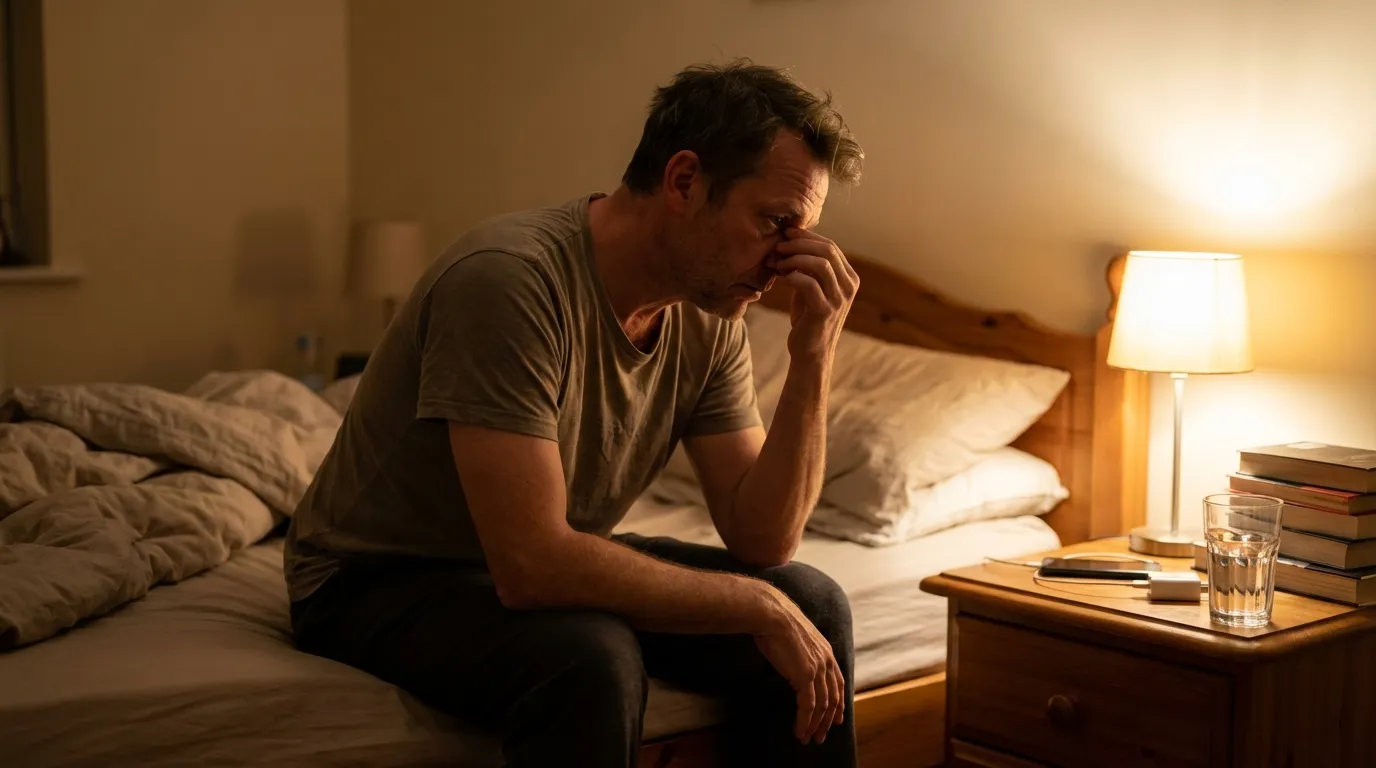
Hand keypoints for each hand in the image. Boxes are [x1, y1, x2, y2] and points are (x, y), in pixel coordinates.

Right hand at [752, 584, 845, 744]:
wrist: (770, 613)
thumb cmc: (776, 621)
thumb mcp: (797, 636)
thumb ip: (802, 651)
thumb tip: (795, 660)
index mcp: (826, 651)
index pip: (838, 683)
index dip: (839, 702)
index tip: (836, 718)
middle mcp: (826, 661)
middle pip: (833, 698)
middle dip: (828, 720)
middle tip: (821, 735)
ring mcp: (817, 668)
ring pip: (822, 705)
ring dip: (816, 725)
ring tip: (808, 738)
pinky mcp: (805, 675)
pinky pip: (808, 706)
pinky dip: (805, 721)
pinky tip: (800, 730)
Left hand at [773, 229, 858, 359]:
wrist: (810, 353)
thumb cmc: (808, 317)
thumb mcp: (813, 288)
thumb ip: (809, 267)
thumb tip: (792, 240)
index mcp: (849, 277)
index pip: (830, 246)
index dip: (807, 236)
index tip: (786, 234)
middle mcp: (849, 287)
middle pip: (827, 251)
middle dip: (799, 244)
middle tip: (778, 247)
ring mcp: (839, 299)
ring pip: (820, 264)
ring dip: (795, 259)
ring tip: (778, 264)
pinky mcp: (825, 311)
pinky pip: (809, 284)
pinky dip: (793, 277)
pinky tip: (783, 279)